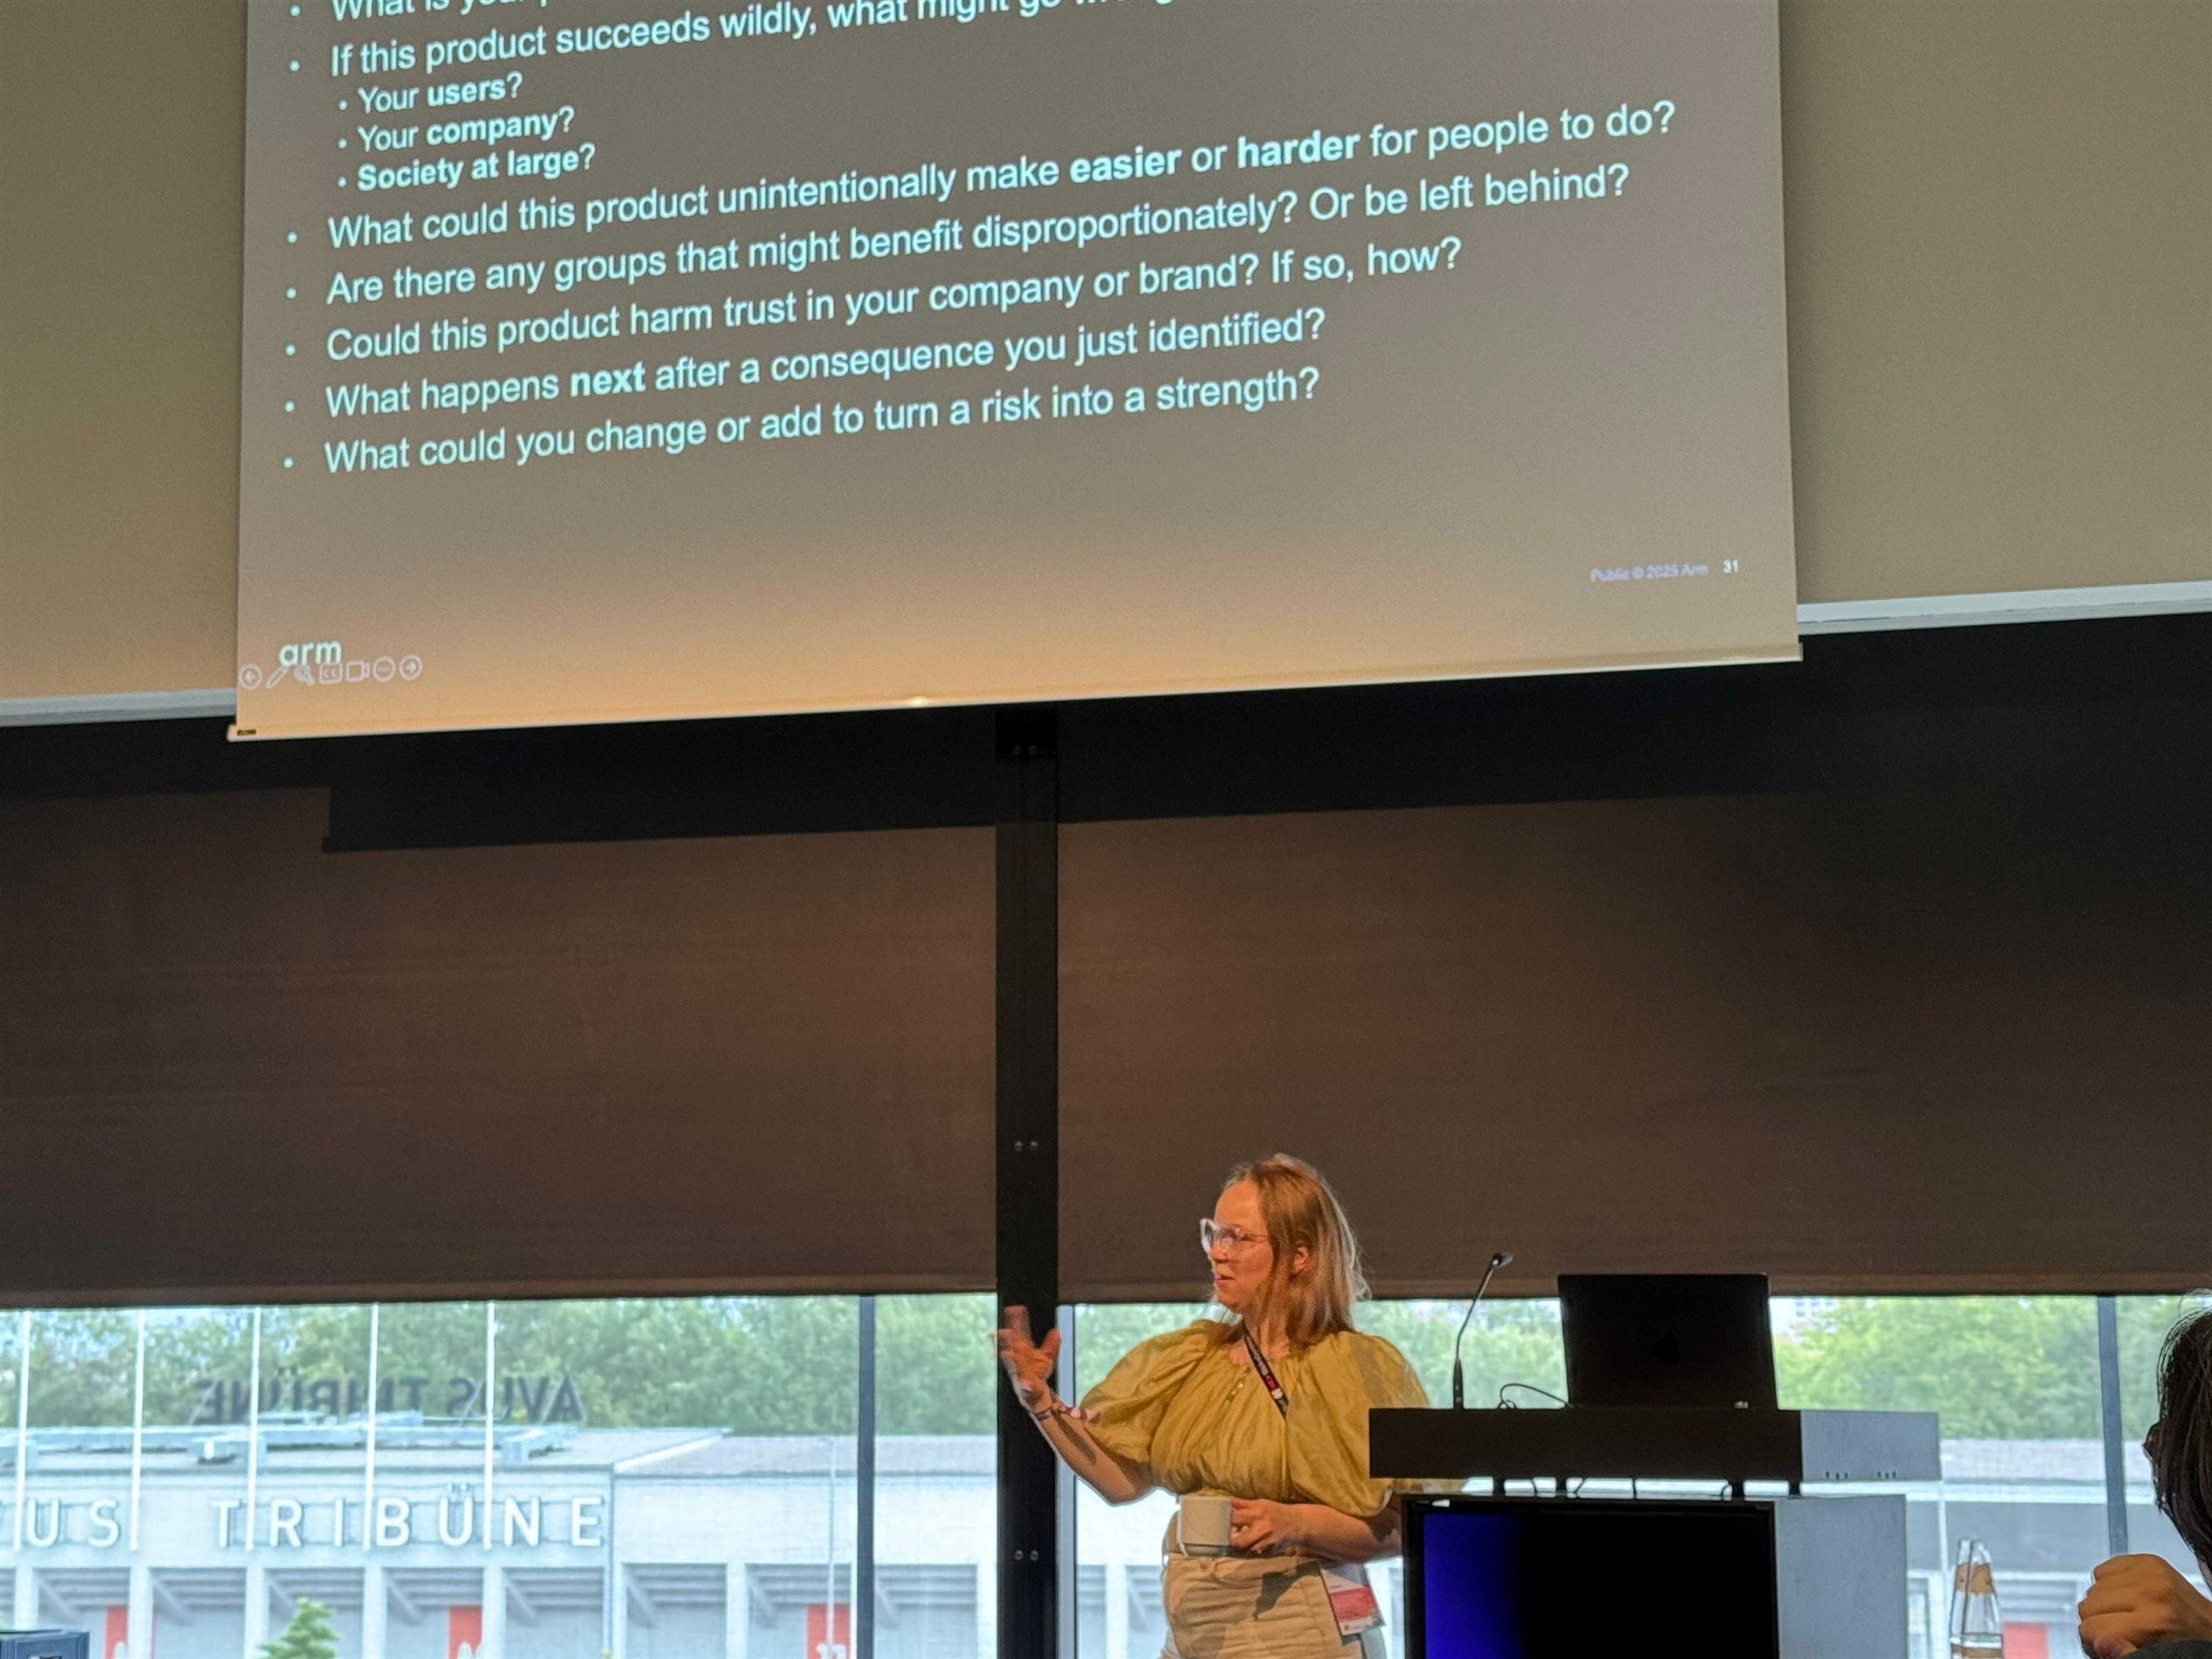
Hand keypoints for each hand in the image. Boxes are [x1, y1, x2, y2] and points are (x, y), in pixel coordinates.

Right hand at [996, 1305, 1060, 1413]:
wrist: (1035, 1395)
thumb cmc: (1037, 1373)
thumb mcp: (1047, 1357)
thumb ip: (1051, 1344)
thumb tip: (1056, 1331)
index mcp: (1023, 1350)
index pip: (1020, 1333)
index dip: (1018, 1321)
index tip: (1015, 1308)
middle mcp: (1018, 1360)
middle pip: (1012, 1346)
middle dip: (1007, 1339)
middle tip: (1004, 1330)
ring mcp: (1019, 1373)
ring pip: (1013, 1365)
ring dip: (1010, 1360)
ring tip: (1006, 1354)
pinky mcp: (1024, 1387)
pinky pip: (1025, 1386)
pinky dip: (1026, 1385)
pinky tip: (1026, 1383)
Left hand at [1230, 1498, 1302, 1556]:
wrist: (1297, 1523)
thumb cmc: (1276, 1511)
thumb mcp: (1261, 1503)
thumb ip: (1243, 1504)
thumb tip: (1227, 1502)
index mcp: (1256, 1513)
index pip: (1235, 1518)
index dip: (1224, 1523)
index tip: (1217, 1525)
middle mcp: (1261, 1529)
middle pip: (1239, 1542)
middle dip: (1230, 1544)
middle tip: (1224, 1542)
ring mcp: (1266, 1543)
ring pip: (1246, 1552)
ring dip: (1238, 1550)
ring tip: (1232, 1548)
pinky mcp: (1271, 1552)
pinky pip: (1256, 1555)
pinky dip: (1250, 1553)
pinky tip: (1248, 1549)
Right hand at [2078, 1554, 2211, 1656]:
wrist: (2211, 1627)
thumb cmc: (2184, 1647)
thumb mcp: (2156, 1657)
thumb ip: (2124, 1655)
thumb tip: (2098, 1643)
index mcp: (2152, 1623)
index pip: (2090, 1628)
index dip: (2096, 1641)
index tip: (2112, 1645)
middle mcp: (2150, 1592)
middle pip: (2087, 1605)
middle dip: (2099, 1620)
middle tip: (2121, 1629)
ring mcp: (2149, 1571)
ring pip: (2093, 1587)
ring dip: (2106, 1602)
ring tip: (2129, 1612)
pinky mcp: (2148, 1559)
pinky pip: (2103, 1569)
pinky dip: (2111, 1583)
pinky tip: (2130, 1595)